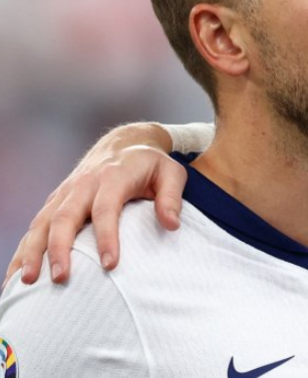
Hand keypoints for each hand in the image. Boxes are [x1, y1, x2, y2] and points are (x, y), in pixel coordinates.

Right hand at [4, 123, 185, 287]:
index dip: (106, 237)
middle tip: (61, 278)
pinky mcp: (55, 201)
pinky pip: (35, 226)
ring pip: (42, 222)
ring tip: (27, 282)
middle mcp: (83, 185)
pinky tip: (16, 275)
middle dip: (59, 248)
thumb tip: (173, 226)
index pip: (105, 209)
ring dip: (32, 252)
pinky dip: (24, 250)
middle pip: (65, 217)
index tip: (109, 265)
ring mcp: (65, 193)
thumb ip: (172, 198)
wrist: (124, 143)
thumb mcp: (171, 173)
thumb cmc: (151, 163)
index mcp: (113, 177)